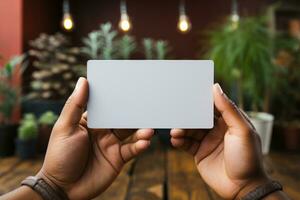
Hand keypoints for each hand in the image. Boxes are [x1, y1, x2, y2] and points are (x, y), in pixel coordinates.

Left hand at [37, 77, 153, 199]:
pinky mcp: (118, 158)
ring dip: (141, 130)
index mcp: (90, 121)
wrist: (63, 189)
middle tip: (148, 105)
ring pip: (131, 133)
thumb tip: (83, 80)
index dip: (118, 97)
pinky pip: (133, 149)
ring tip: (149, 129)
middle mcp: (103, 131)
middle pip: (122, 118)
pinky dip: (141, 145)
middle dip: (135, 112)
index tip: (131, 86)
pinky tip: (146, 142)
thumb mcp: (65, 128)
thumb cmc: (59, 156)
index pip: (107, 105)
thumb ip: (75, 105)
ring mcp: (112, 144)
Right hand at [170, 83, 268, 198]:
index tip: (189, 92)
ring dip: (181, 129)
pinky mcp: (199, 153)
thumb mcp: (241, 130)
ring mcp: (207, 141)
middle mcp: (217, 129)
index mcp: (230, 121)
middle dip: (188, 116)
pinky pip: (186, 143)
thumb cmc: (248, 158)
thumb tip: (216, 87)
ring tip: (175, 131)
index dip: (202, 99)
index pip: (214, 105)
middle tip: (177, 113)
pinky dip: (179, 141)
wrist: (242, 188)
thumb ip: (228, 109)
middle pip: (199, 117)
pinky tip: (175, 140)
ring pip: (190, 130)